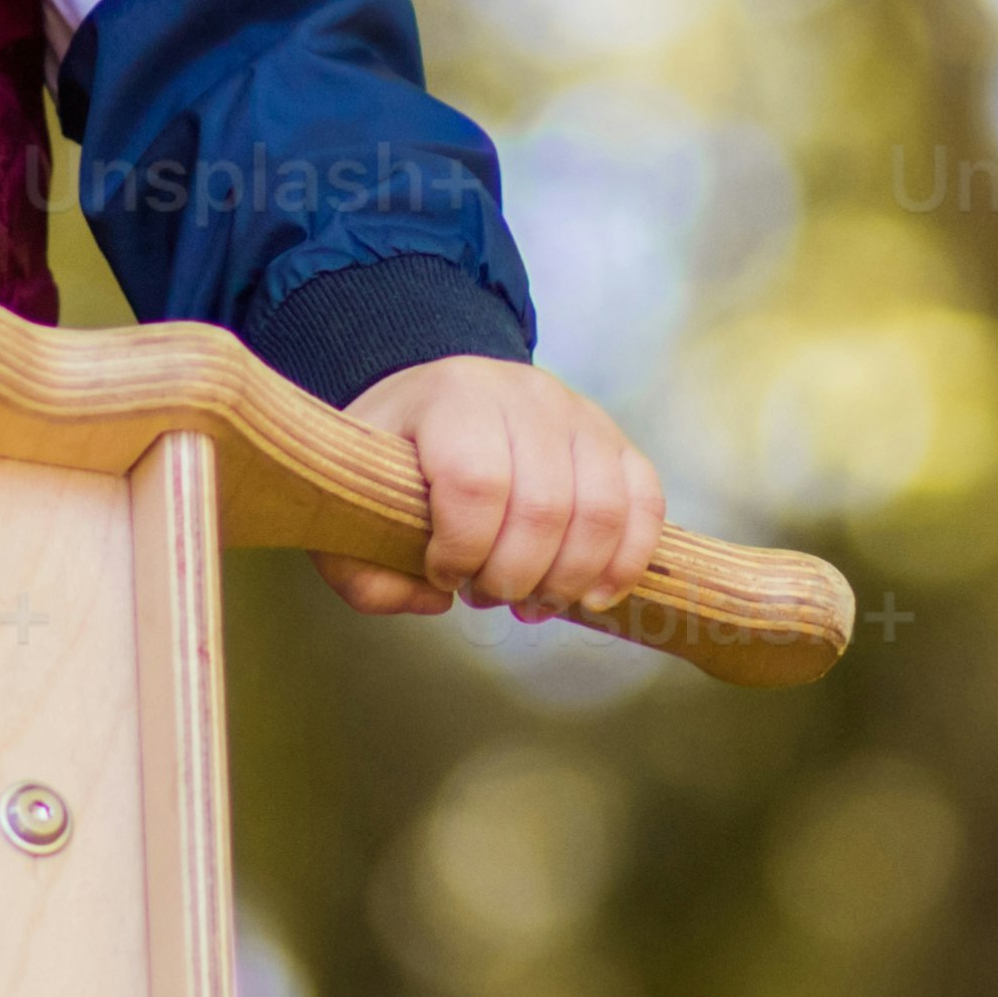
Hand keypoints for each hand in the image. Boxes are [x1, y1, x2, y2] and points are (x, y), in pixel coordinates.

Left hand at [325, 355, 670, 631]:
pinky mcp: (616, 442)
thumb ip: (362, 571)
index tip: (443, 575)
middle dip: (515, 576)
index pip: (475, 481)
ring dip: (568, 579)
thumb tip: (432, 600)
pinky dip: (626, 561)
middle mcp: (524, 393)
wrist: (441, 403)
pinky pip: (644, 502)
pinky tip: (593, 595)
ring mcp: (579, 413)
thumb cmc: (396, 461)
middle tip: (487, 596)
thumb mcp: (352, 504)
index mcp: (452, 397)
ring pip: (600, 510)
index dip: (463, 549)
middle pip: (543, 506)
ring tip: (532, 603)